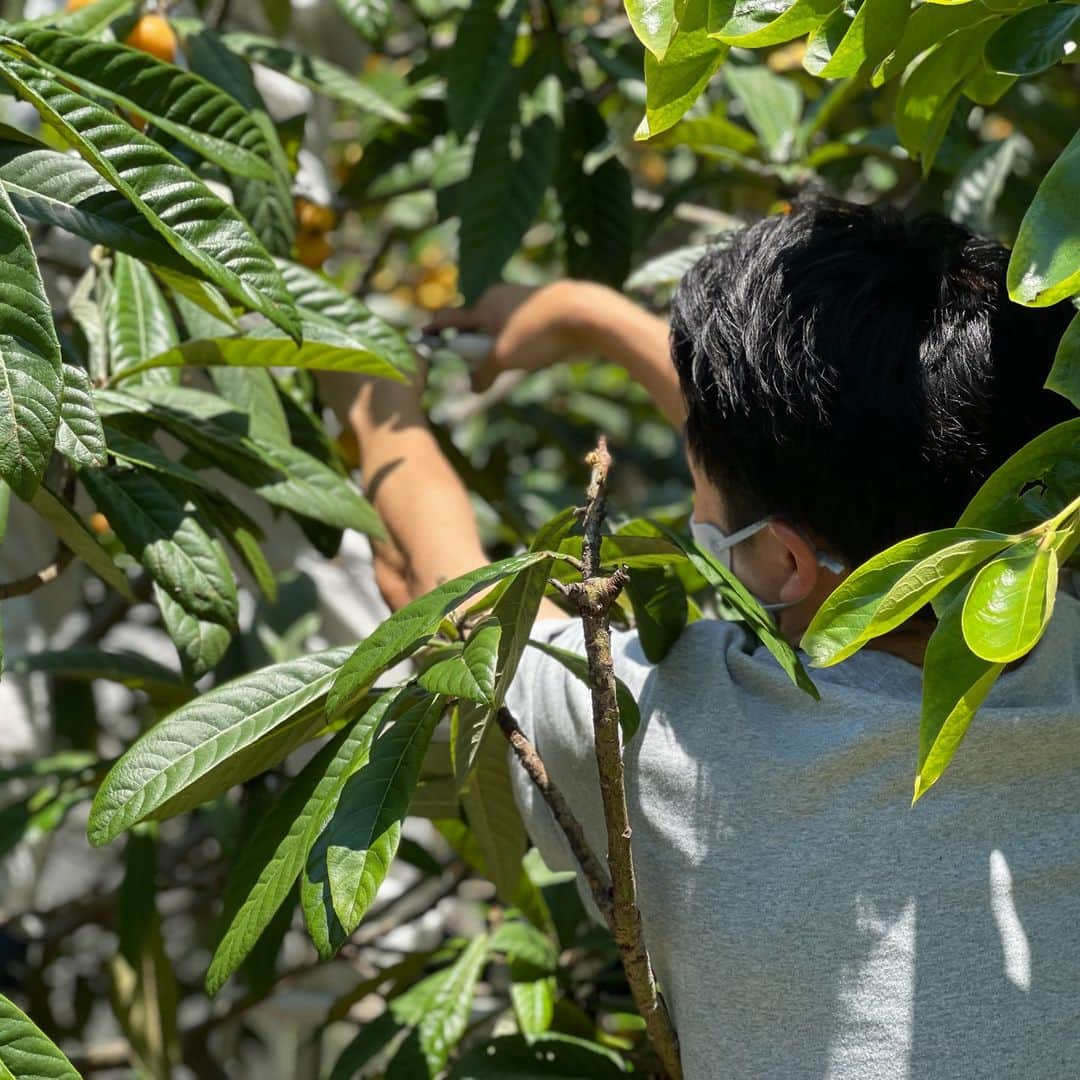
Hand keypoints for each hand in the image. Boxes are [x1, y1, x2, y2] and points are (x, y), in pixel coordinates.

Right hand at [427, 281, 595, 390]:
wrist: (588, 316)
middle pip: (477, 328)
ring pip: (503, 333)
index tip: (421, 338)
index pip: (449, 319)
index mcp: (484, 304)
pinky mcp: (545, 314)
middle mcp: (500, 299)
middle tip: (483, 370)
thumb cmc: (539, 332)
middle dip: (476, 348)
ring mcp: (523, 305)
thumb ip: (482, 373)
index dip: (434, 331)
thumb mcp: (503, 358)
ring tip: (520, 363)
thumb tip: (472, 385)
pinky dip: (524, 347)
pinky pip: (524, 334)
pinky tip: (539, 356)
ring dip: (503, 351)